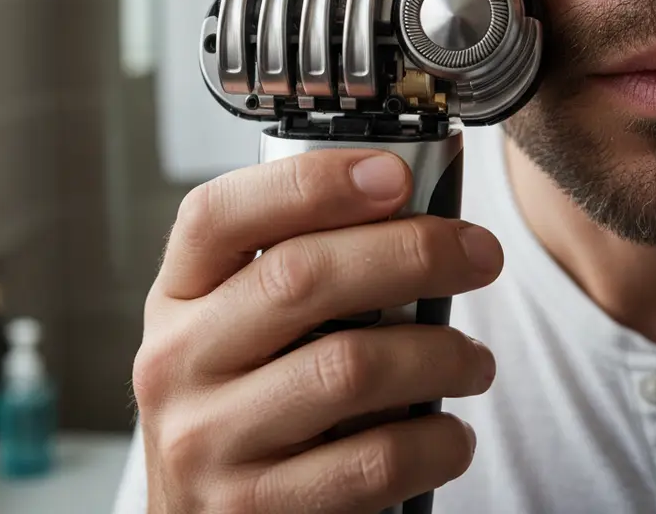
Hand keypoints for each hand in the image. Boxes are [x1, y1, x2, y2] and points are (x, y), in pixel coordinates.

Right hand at [134, 148, 502, 513]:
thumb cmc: (236, 397)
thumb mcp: (231, 322)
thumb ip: (287, 269)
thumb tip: (403, 206)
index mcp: (177, 294)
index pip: (219, 213)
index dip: (309, 183)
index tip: (392, 175)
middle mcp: (178, 360)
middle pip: (298, 278)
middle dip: (409, 252)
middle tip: (478, 252)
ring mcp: (208, 440)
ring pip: (346, 368)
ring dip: (437, 354)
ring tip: (473, 359)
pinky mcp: (254, 510)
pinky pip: (369, 463)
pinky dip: (432, 442)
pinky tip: (450, 433)